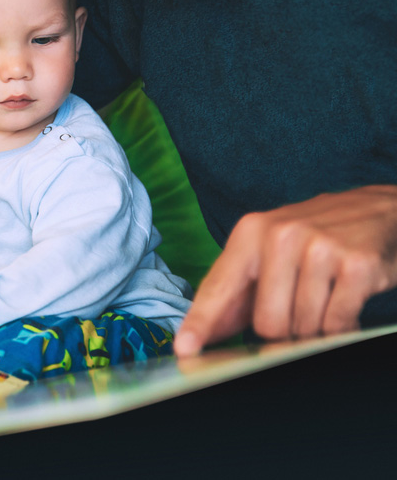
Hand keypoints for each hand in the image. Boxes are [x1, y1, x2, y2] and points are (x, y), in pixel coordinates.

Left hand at [174, 185, 396, 356]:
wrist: (374, 210)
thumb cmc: (310, 239)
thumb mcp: (265, 255)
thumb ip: (233, 295)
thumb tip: (199, 335)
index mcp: (249, 233)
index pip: (218, 287)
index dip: (200, 322)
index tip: (184, 349)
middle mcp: (280, 236)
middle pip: (267, 323)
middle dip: (283, 328)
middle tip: (297, 303)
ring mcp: (319, 247)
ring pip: (303, 327)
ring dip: (314, 325)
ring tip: (323, 294)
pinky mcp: (356, 263)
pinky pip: (337, 323)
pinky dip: (341, 323)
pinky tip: (343, 298)